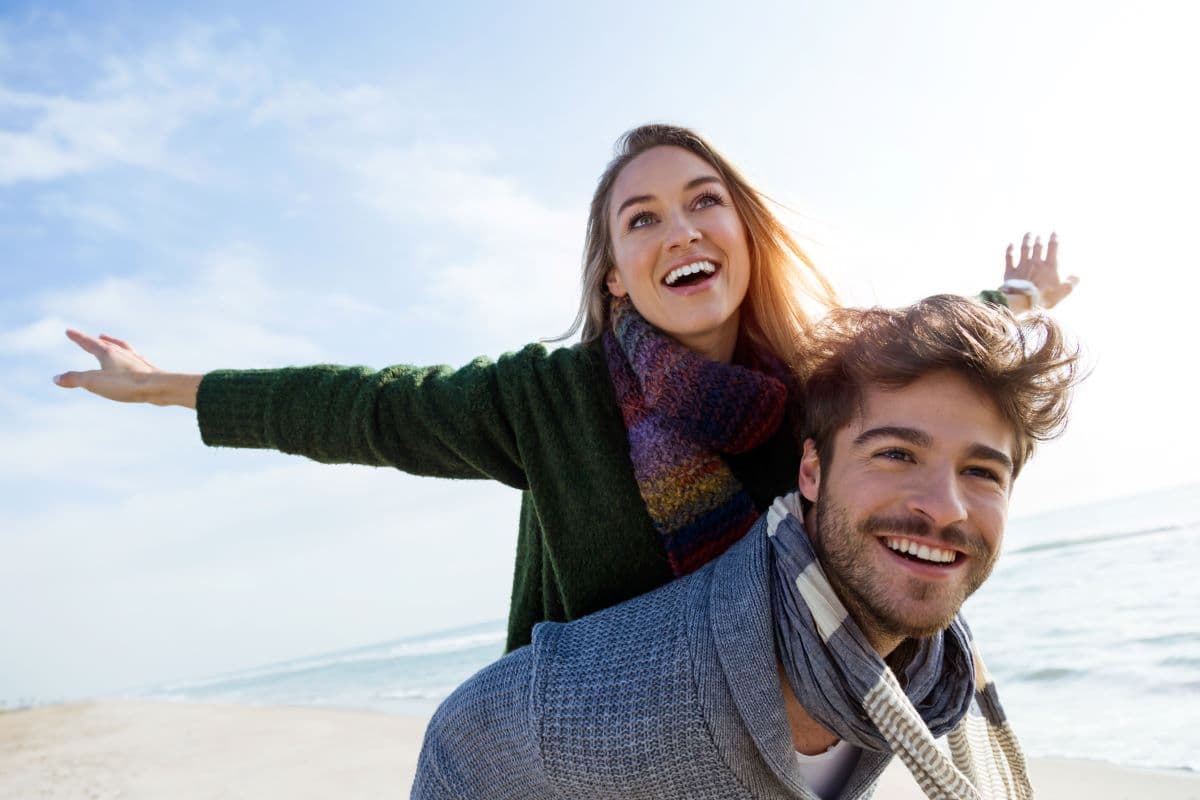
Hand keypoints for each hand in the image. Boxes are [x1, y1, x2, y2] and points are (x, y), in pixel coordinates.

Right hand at [54, 330, 199, 406]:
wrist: (160, 387)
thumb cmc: (126, 384)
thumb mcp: (95, 382)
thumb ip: (75, 379)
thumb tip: (56, 378)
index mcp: (108, 353)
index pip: (88, 343)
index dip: (78, 338)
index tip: (69, 331)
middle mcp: (123, 352)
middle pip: (105, 344)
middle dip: (94, 341)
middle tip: (89, 336)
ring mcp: (136, 360)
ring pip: (122, 348)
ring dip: (113, 343)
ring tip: (108, 340)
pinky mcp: (147, 369)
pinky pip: (135, 358)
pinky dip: (128, 355)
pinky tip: (133, 358)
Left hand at [1004, 232, 1079, 310]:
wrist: (1022, 300)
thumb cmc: (1044, 297)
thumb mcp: (1063, 292)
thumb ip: (1071, 283)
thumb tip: (1076, 276)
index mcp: (1049, 266)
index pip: (1053, 247)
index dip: (1054, 238)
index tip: (1054, 232)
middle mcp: (1036, 262)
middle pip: (1038, 246)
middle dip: (1039, 239)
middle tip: (1039, 235)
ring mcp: (1022, 265)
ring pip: (1024, 248)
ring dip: (1026, 240)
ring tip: (1028, 234)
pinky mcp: (1010, 271)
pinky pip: (1009, 257)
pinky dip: (1010, 250)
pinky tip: (1011, 244)